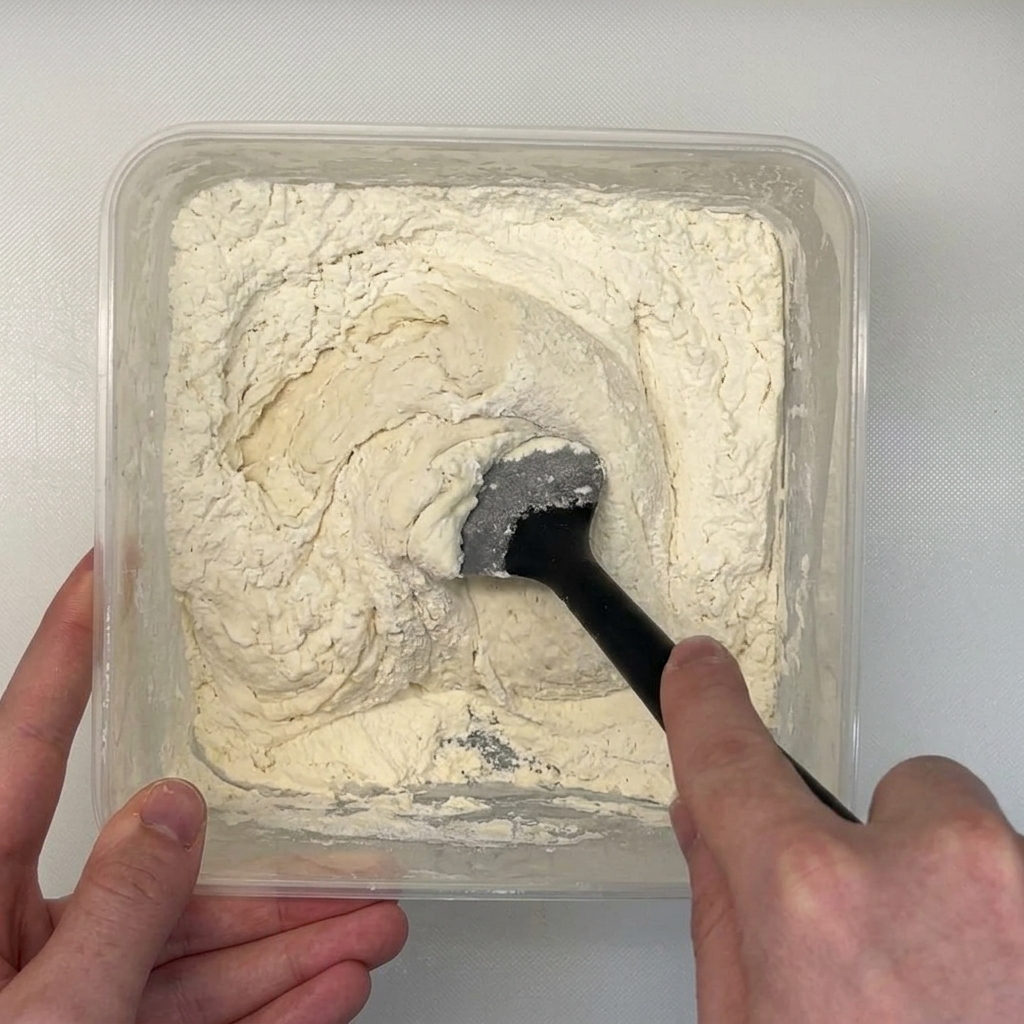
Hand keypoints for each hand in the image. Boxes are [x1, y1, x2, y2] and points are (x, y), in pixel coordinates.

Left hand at [0, 553, 406, 1022]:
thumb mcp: (38, 1020)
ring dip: (287, 946)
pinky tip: (328, 989)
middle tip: (343, 839)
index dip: (74, 640)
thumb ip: (113, 914)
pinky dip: (263, 1012)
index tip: (114, 566)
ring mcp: (61, 997)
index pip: (31, 729)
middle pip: (157, 867)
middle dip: (261, 864)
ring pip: (190, 954)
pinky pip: (188, 1022)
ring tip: (372, 927)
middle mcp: (12, 930)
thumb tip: (170, 811)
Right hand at [662, 636, 1023, 1022]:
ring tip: (953, 1000)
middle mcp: (929, 871)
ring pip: (984, 846)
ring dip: (961, 903)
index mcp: (812, 901)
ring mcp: (1021, 892)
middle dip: (887, 851)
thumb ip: (725, 907)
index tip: (699, 670)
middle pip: (903, 789)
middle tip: (889, 957)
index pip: (732, 758)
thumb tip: (708, 818)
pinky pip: (1023, 888)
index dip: (706, 705)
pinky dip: (1006, 936)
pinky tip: (985, 1000)